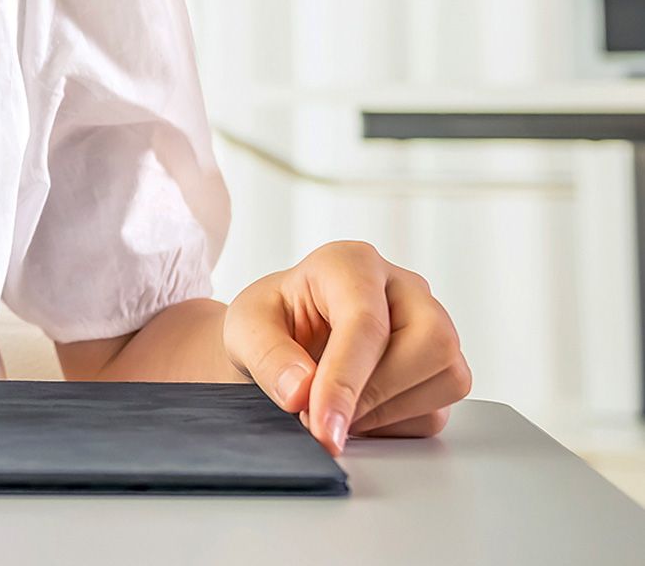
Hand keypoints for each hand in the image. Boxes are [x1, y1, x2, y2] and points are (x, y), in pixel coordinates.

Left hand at [224, 239, 472, 456]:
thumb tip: (301, 392)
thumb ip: (267, 356)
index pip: (366, 322)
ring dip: (387, 412)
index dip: (345, 380)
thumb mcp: (243, 329)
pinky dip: (395, 426)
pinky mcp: (438, 368)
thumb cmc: (269, 322)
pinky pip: (437, 409)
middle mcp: (402, 288)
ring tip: (335, 412)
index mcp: (350, 264)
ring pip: (447, 377)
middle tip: (325, 418)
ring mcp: (429, 326)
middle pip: (432, 342)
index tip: (322, 426)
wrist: (283, 340)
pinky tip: (356, 414)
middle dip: (378, 393)